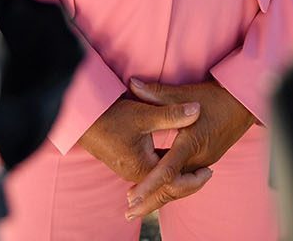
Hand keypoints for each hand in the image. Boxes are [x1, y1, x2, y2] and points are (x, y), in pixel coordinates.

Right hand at [79, 94, 204, 186]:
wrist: (83, 118)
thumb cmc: (112, 116)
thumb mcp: (145, 113)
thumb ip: (172, 113)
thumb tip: (197, 109)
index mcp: (143, 167)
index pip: (173, 181)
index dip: (193, 179)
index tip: (209, 171)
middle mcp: (136, 174)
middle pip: (168, 184)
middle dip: (188, 180)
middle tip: (209, 172)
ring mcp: (130, 170)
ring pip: (160, 179)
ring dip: (177, 175)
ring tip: (197, 170)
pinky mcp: (127, 163)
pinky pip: (152, 172)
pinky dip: (166, 170)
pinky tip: (175, 161)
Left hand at [122, 77, 256, 220]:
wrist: (244, 102)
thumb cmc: (215, 96)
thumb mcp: (185, 93)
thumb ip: (157, 93)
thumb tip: (132, 84)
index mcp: (191, 143)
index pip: (167, 171)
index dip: (149, 185)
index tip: (132, 198)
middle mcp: (198, 157)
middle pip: (172, 187)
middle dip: (150, 201)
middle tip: (128, 213)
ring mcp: (205, 161)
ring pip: (180, 186)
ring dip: (160, 197)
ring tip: (139, 205)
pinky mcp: (208, 160)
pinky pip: (188, 179)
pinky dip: (173, 188)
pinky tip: (160, 192)